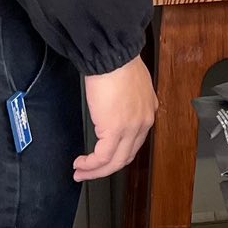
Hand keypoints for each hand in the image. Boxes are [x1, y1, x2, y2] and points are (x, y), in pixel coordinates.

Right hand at [76, 57, 156, 181]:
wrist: (113, 56)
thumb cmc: (118, 63)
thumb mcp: (132, 84)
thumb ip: (128, 100)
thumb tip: (117, 107)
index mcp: (147, 112)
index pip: (134, 142)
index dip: (118, 153)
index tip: (103, 158)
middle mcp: (143, 123)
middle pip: (126, 156)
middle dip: (106, 168)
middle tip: (89, 171)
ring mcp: (131, 129)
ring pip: (115, 162)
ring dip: (96, 171)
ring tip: (81, 172)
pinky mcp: (115, 130)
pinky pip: (102, 157)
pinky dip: (90, 165)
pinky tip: (80, 164)